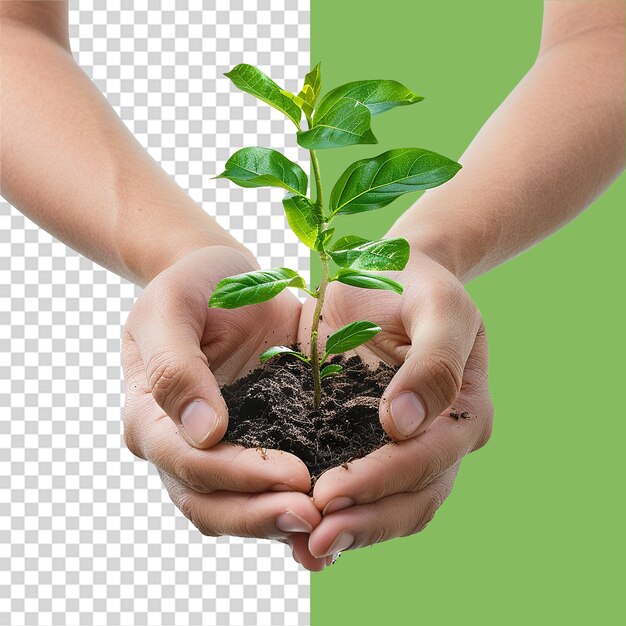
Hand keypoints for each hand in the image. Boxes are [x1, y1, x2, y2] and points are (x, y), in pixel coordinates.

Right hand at [121, 246, 326, 568]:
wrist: (221, 279)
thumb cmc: (191, 286)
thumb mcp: (171, 308)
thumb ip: (175, 366)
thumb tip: (203, 431)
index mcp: (151, 417)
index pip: (187, 462)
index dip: (236, 475)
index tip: (291, 475)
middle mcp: (179, 445)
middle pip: (209, 502)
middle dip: (259, 515)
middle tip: (314, 518)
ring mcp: (218, 449)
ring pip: (237, 507)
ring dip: (277, 522)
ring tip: (326, 526)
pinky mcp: (255, 440)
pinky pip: (268, 485)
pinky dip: (291, 502)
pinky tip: (332, 511)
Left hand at [296, 250, 492, 560]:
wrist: (390, 274)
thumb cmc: (419, 285)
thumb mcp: (439, 307)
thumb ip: (434, 362)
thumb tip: (405, 424)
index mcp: (465, 413)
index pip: (427, 461)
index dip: (381, 481)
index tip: (331, 492)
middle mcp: (439, 441)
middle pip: (411, 500)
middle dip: (364, 522)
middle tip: (313, 541)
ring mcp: (403, 447)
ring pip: (387, 508)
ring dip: (349, 531)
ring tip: (303, 548)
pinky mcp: (365, 441)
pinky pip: (356, 487)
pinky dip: (334, 511)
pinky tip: (295, 528)